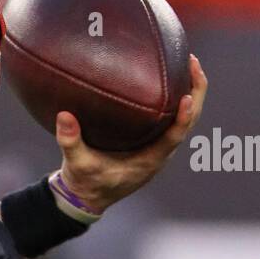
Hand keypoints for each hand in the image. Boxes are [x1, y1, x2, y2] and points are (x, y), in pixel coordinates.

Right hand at [54, 54, 208, 212]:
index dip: (184, 117)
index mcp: (149, 161)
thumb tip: (64, 115)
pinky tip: (169, 80)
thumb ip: (70, 141)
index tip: (187, 95)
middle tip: (192, 61)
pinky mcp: (152, 142)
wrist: (87, 197)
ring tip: (187, 64)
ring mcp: (158, 147)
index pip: (175, 136)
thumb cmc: (85, 182)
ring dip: (190, 92)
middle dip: (196, 91)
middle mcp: (160, 153)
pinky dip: (176, 99)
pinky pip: (172, 118)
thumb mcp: (76, 164)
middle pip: (189, 121)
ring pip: (184, 118)